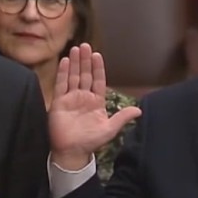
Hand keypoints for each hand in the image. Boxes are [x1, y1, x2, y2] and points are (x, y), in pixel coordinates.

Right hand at [48, 44, 141, 169]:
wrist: (72, 152)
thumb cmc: (91, 141)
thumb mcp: (110, 129)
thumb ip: (122, 117)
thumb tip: (139, 110)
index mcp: (96, 102)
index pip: (98, 80)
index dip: (98, 68)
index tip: (97, 55)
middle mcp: (83, 97)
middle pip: (85, 75)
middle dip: (85, 61)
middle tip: (85, 46)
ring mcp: (71, 99)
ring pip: (73, 76)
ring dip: (74, 63)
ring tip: (76, 49)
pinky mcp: (59, 102)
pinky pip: (61, 84)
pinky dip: (62, 73)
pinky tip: (64, 61)